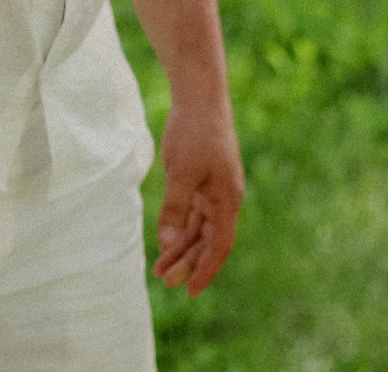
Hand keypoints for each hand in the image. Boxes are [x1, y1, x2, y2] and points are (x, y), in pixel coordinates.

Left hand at [153, 99, 243, 295]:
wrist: (199, 96)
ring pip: (198, 228)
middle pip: (208, 241)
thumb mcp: (181, 173)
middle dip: (189, 263)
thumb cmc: (194, 133)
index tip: (190, 292)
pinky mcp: (202, 180)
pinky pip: (192, 213)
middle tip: (165, 282)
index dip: (205, 270)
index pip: (219, 246)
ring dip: (181, 247)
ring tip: (160, 267)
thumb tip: (167, 244)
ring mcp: (214, 189)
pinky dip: (180, 228)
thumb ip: (175, 209)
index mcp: (227, 200)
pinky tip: (165, 240)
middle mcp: (224, 199)